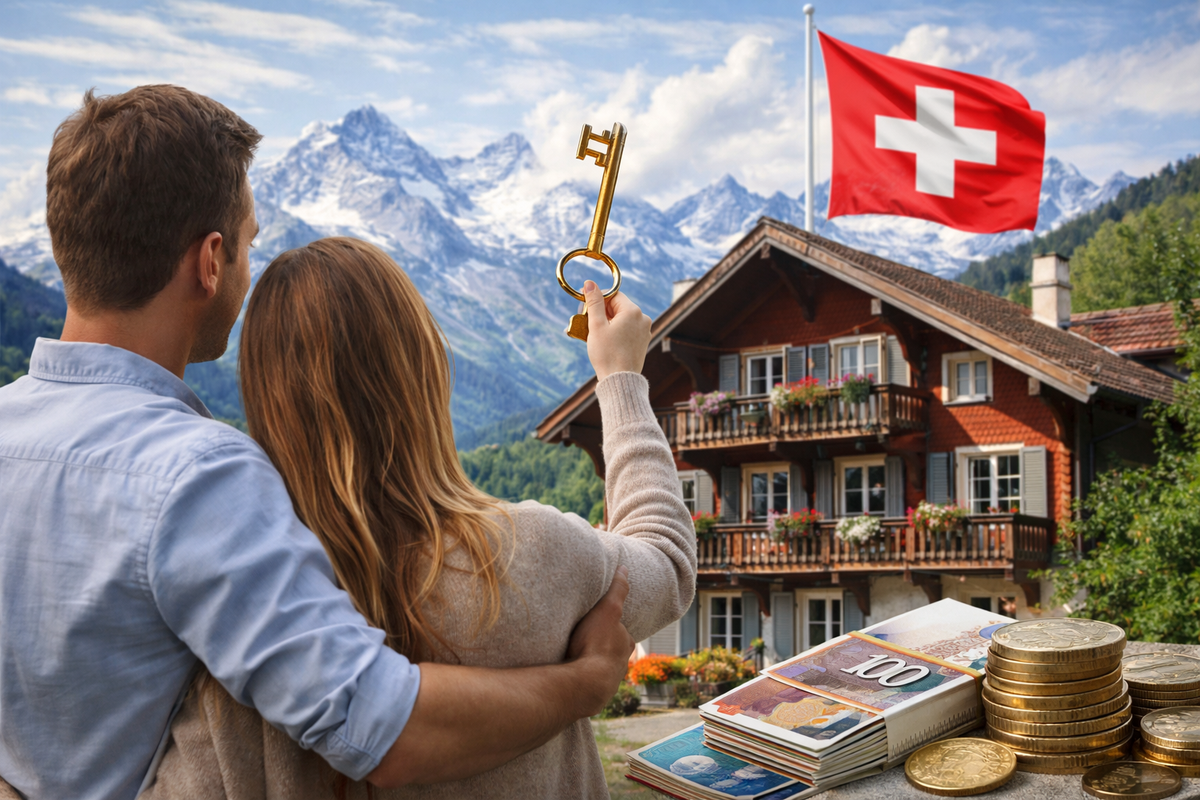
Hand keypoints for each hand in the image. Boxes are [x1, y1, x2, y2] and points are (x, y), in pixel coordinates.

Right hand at [565, 565, 634, 716]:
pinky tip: (567, 673)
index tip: (595, 622)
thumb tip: (625, 568)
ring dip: (588, 662)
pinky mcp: (591, 695)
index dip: (607, 624)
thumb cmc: (597, 644)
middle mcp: (620, 665)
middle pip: (610, 650)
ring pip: (598, 668)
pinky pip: (585, 682)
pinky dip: (579, 677)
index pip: (619, 630)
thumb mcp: (608, 610)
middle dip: (599, 645)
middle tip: (581, 638)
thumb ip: (617, 590)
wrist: (586, 684)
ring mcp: (607, 682)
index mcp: (626, 644)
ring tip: (572, 656)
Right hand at [583, 280, 651, 380]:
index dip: (597, 300)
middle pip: (618, 307)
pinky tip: (605, 341)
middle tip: (586, 322)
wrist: (620, 380)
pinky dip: (615, 332)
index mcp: (633, 311)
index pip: (613, 295)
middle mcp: (642, 318)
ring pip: (622, 319)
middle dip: (601, 313)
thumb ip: (594, 302)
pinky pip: (627, 330)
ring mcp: (644, 331)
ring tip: (594, 334)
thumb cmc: (607, 354)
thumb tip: (590, 283)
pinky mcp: (642, 342)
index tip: (585, 308)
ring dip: (607, 323)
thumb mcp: (596, 325)